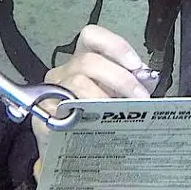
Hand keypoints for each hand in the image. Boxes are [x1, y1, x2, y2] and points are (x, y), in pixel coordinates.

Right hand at [32, 24, 150, 178]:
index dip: (115, 46)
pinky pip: (65, 110)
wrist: (68, 153)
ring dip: (106, 98)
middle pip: (88, 61)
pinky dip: (86, 116)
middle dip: (120, 78)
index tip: (135, 64)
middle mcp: (65, 71)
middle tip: (139, 97)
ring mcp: (52, 92)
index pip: (92, 36)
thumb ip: (129, 85)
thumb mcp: (113, 97)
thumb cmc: (94, 121)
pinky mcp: (43, 115)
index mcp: (83, 61)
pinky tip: (99, 126)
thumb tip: (147, 79)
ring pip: (78, 82)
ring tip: (123, 113)